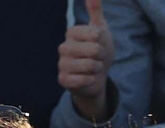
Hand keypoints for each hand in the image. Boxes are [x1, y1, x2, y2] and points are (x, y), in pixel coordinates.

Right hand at [60, 0, 114, 119]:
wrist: (98, 76)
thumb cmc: (98, 51)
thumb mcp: (100, 30)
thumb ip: (95, 11)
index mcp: (71, 32)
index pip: (95, 35)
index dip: (103, 42)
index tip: (98, 45)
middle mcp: (63, 47)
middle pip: (94, 50)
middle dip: (101, 56)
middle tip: (97, 58)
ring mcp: (62, 64)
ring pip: (90, 66)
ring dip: (97, 69)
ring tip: (93, 69)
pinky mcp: (63, 80)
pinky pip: (83, 80)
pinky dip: (91, 80)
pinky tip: (88, 79)